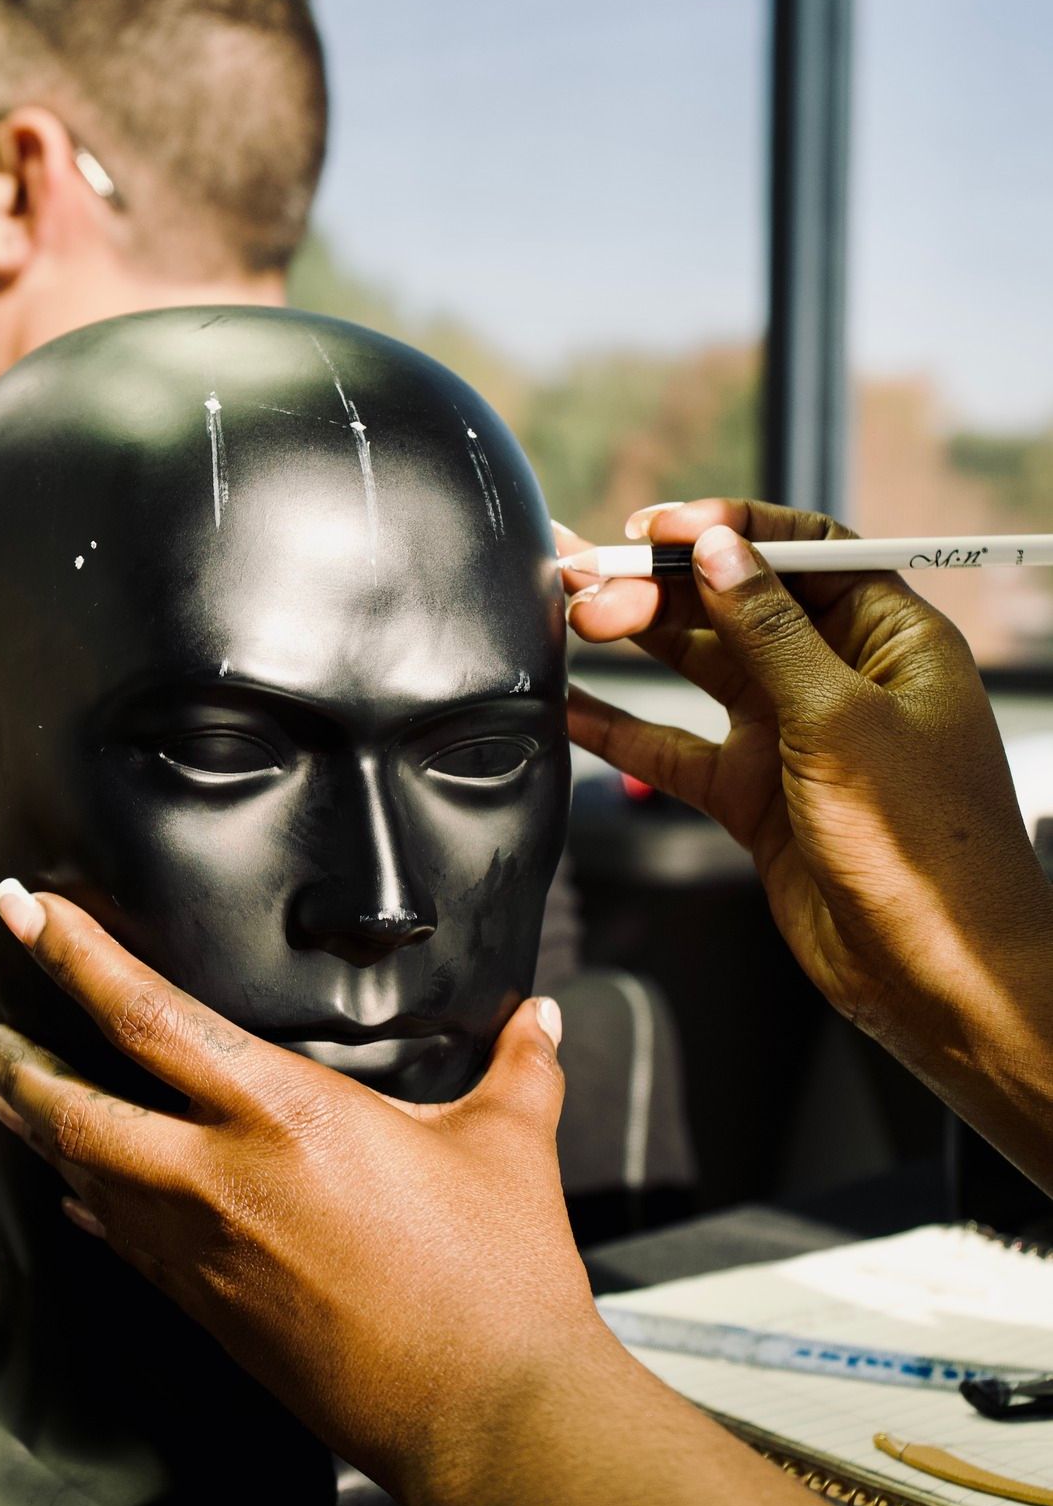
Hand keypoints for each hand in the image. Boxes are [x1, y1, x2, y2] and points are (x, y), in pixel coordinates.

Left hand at [0, 884, 598, 1505]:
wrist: (484, 1416)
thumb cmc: (499, 1277)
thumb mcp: (511, 1145)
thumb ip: (519, 1065)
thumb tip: (538, 1016)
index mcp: (286, 1113)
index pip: (149, 1015)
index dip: (74, 955)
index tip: (23, 909)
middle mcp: (222, 1178)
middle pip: (79, 1105)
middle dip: (17, 1058)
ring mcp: (205, 1253)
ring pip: (88, 1174)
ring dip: (37, 1126)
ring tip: (1, 1090)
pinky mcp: (210, 1313)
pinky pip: (123, 1242)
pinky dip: (89, 1203)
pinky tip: (73, 1190)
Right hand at [556, 499, 1052, 1096]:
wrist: (935, 976)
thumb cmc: (929, 849)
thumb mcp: (842, 720)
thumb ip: (769, 632)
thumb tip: (720, 550)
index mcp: (891, 638)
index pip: (805, 549)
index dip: (732, 529)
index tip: (660, 529)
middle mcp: (842, 678)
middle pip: (738, 602)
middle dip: (662, 587)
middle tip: (587, 586)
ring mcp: (795, 736)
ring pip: (701, 667)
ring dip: (638, 643)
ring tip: (570, 621)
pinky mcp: (757, 795)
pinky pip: (678, 746)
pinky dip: (624, 728)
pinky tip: (572, 706)